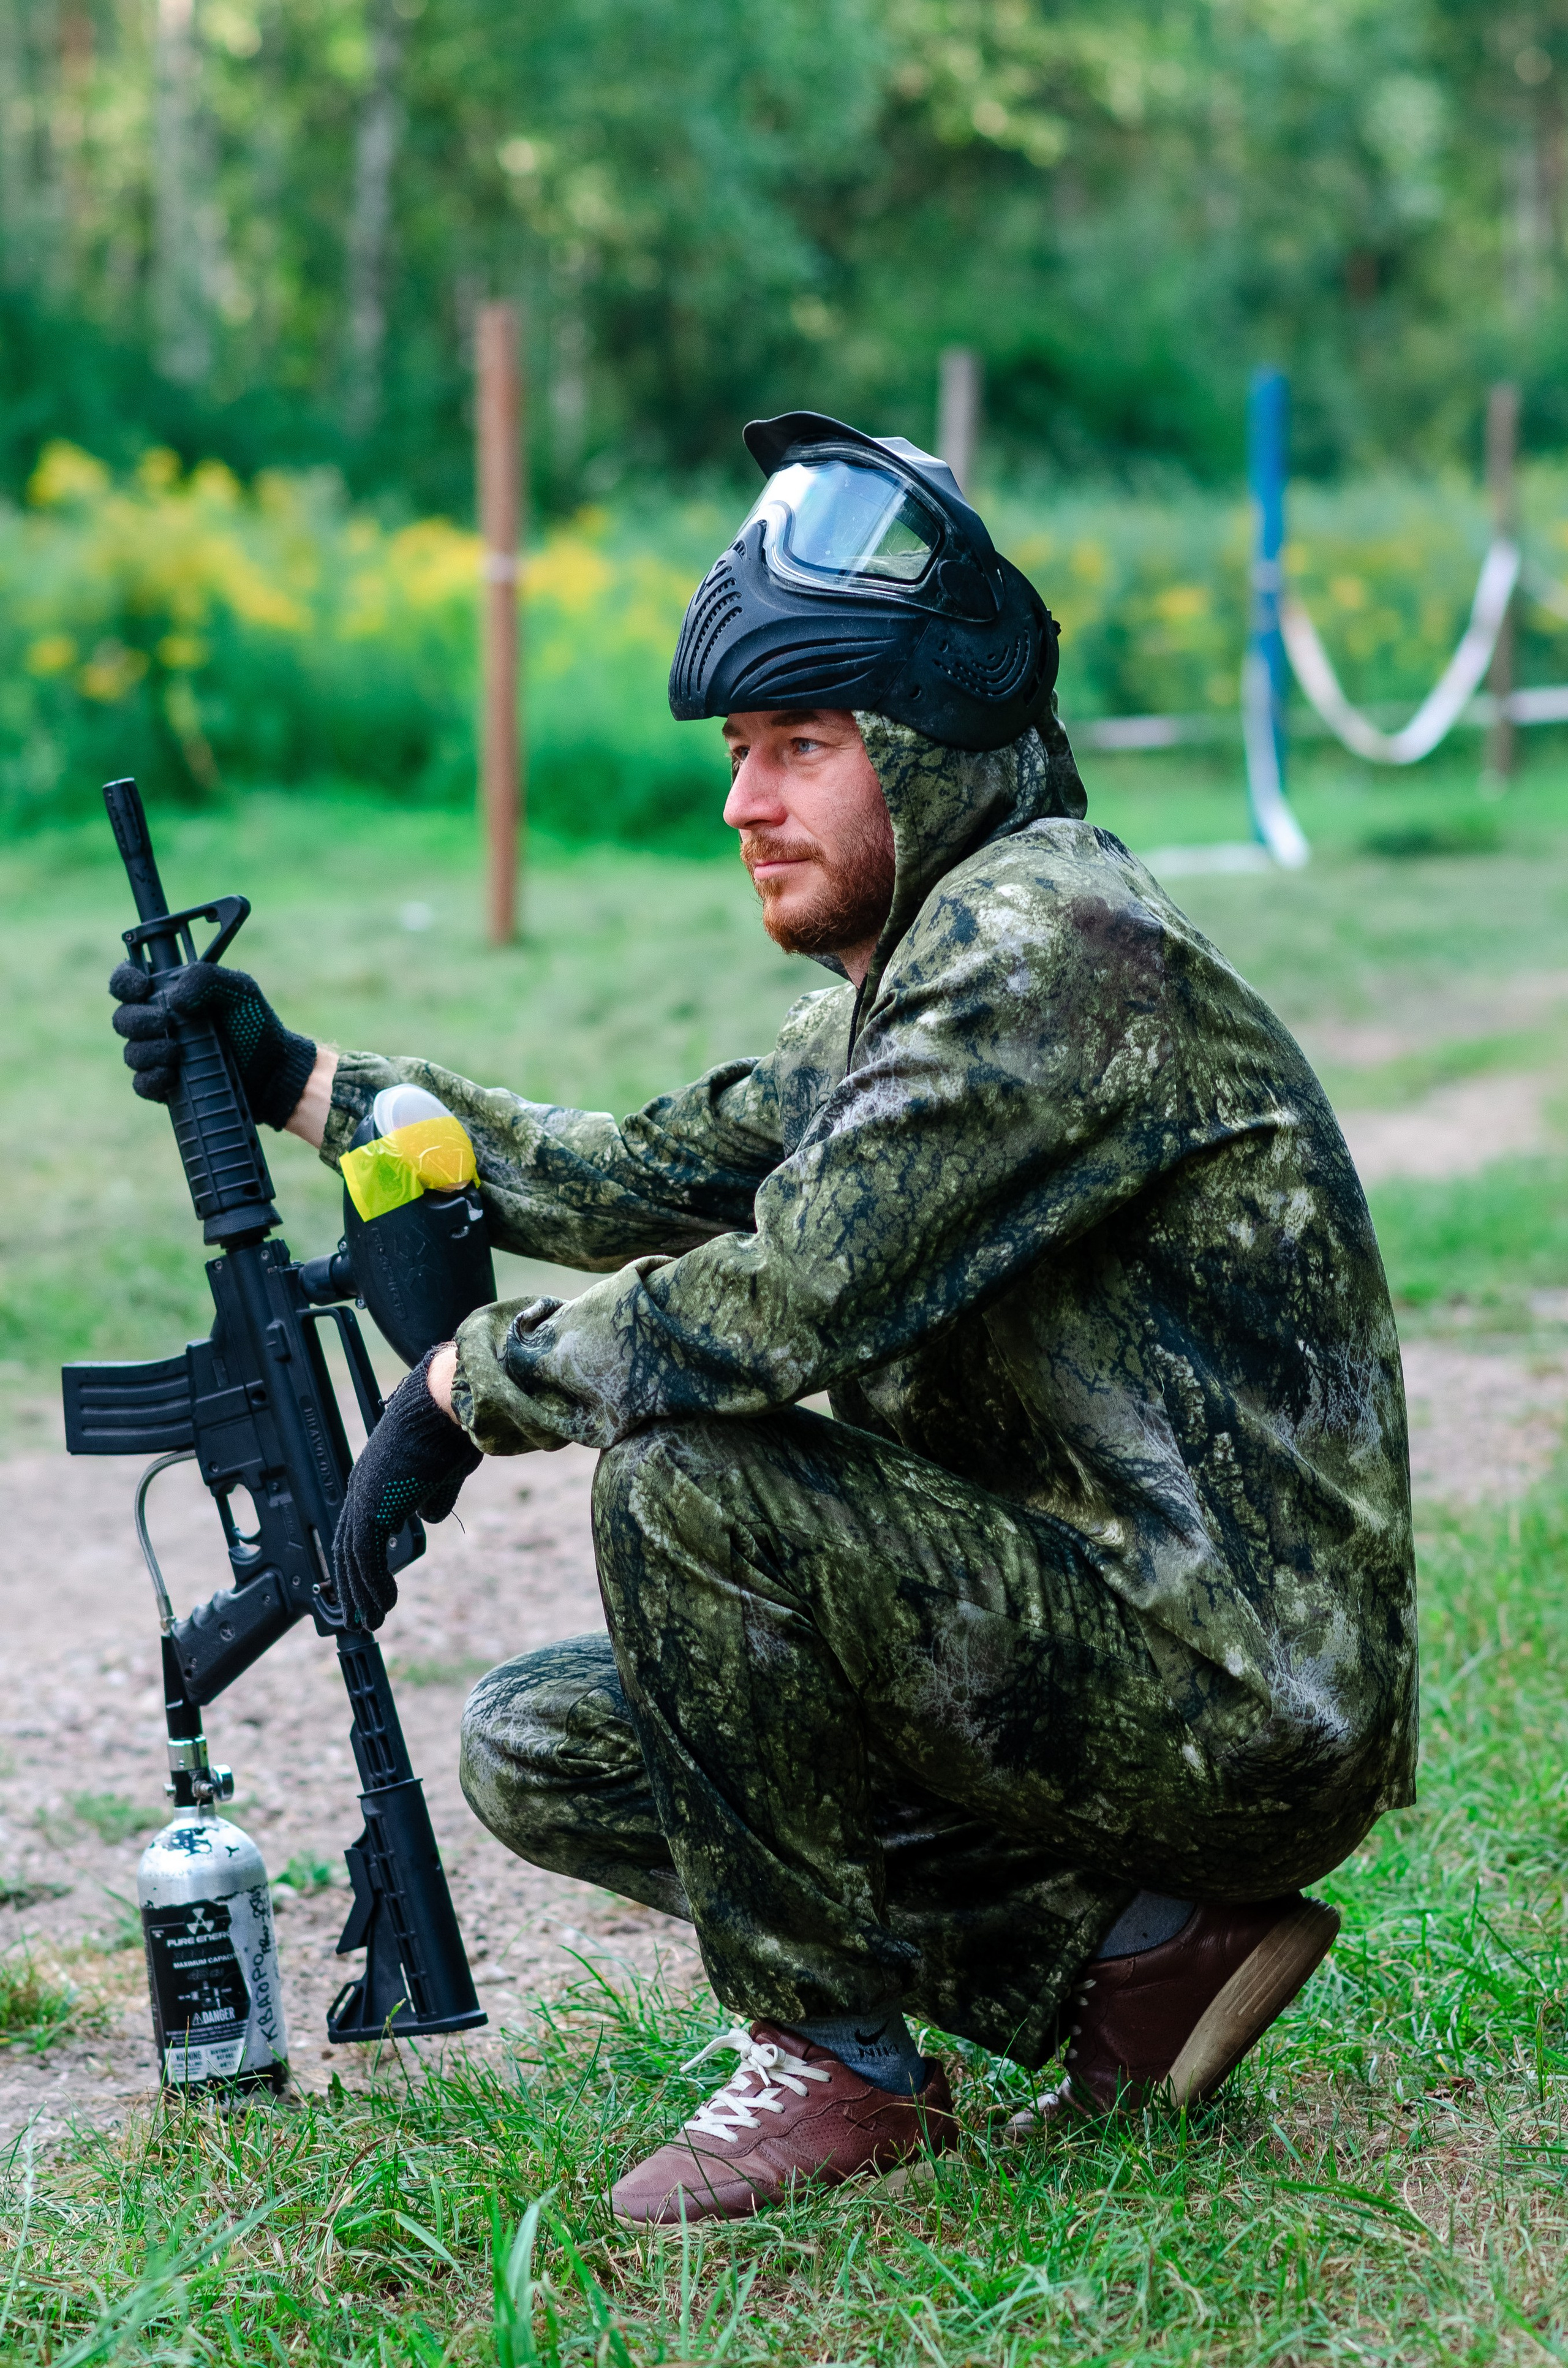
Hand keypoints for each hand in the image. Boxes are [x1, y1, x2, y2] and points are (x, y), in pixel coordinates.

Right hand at [109, 958, 317, 1130]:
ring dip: (148, 1051)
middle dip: (138, 1020)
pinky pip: (141, 1083)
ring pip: (131, 1052)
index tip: (141, 986)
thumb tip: (174, 997)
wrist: (274, 1072)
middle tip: (164, 1023)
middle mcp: (158, 1022)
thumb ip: (207, 979)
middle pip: (123, 1018)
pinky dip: (152, 1078)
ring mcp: (159, 1054)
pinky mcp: (165, 1083)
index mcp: (169, 992)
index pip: (128, 981)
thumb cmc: (256, 1025)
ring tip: (177, 1053)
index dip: (125, 981)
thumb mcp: (240, 991)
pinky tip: (171, 1075)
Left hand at [332, 1346, 482, 1630]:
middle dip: (353, 1585)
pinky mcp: (373, 1506)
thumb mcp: (443, 1471)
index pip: (360, 1527)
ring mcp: (364, 1497)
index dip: (361, 1561)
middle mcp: (363, 1488)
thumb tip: (426, 1519)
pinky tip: (382, 1606)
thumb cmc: (450, 1427)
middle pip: (348, 1546)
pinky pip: (365, 1556)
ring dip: (361, 1593)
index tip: (369, 1587)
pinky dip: (370, 1584)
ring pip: (352, 1557)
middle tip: (359, 1618)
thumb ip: (432, 1496)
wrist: (446, 1404)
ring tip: (370, 1622)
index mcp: (377, 1478)